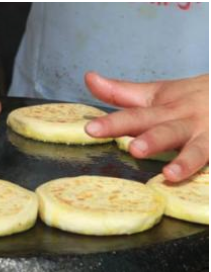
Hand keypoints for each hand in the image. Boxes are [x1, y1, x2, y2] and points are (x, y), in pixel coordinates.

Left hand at [85, 72, 208, 181]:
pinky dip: (204, 167)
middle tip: (135, 148)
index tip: (92, 129)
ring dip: (184, 160)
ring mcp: (207, 136)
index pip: (135, 116)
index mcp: (164, 108)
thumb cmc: (190, 99)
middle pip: (165, 130)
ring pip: (196, 149)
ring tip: (170, 173)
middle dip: (151, 139)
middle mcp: (185, 121)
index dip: (114, 122)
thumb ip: (120, 92)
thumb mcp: (156, 93)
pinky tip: (191, 178)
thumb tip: (88, 77)